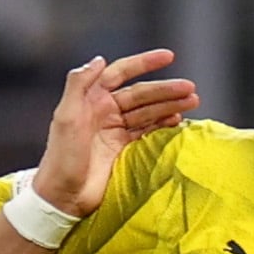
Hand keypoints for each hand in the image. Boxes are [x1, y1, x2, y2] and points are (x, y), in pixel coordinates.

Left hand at [31, 49, 198, 218]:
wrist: (63, 196)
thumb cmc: (61, 157)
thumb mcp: (65, 117)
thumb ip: (78, 84)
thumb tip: (99, 59)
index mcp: (91, 98)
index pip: (122, 73)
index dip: (145, 63)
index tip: (169, 57)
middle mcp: (105, 110)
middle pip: (142, 94)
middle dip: (166, 90)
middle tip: (190, 89)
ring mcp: (115, 130)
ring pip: (148, 111)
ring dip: (170, 105)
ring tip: (193, 101)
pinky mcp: (123, 149)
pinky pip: (147, 131)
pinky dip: (163, 125)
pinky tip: (177, 121)